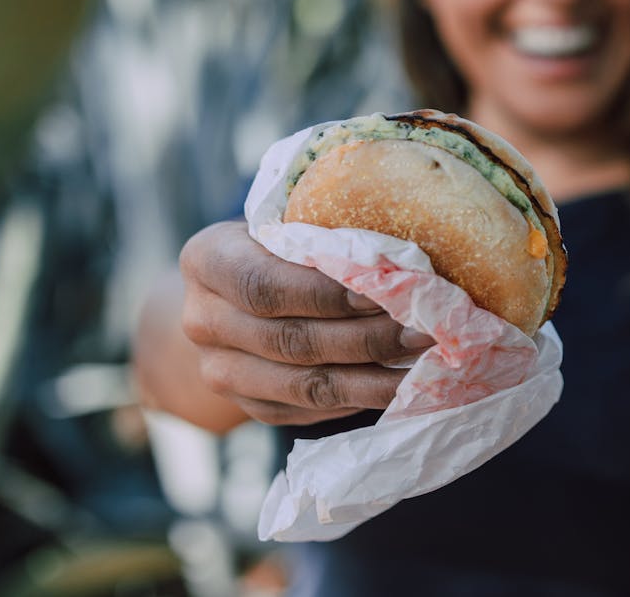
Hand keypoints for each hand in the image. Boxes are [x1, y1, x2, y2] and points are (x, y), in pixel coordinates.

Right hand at [178, 221, 434, 425]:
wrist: (233, 295)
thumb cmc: (277, 242)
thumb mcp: (285, 220)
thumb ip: (320, 230)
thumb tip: (401, 251)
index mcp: (207, 261)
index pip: (264, 285)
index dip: (327, 293)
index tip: (387, 290)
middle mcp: (202, 321)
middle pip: (291, 341)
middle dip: (367, 338)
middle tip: (425, 330)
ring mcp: (221, 372)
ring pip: (306, 385)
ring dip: (374, 378)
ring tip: (427, 364)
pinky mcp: (252, 407)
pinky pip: (313, 409)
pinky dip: (362, 398)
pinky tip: (403, 385)